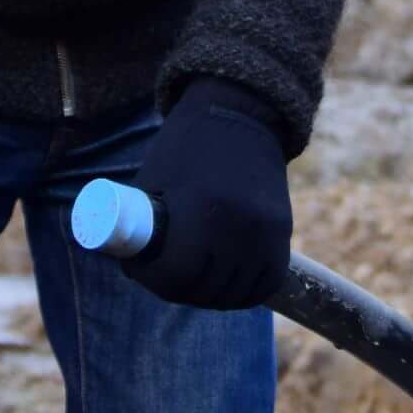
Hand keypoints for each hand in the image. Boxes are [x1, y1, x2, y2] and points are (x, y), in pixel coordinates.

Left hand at [121, 77, 292, 308]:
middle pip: (205, 289)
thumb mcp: (155, 177)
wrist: (241, 114)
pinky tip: (227, 290)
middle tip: (164, 279)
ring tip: (193, 284)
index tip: (141, 272)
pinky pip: (266, 283)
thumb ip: (141, 219)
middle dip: (178, 290)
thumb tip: (130, 263)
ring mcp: (265, 231)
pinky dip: (245, 294)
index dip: (153, 280)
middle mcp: (238, 224)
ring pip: (236, 293)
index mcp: (200, 208)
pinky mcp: (282, 231)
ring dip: (211, 297)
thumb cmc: (185, 146)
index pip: (177, 273)